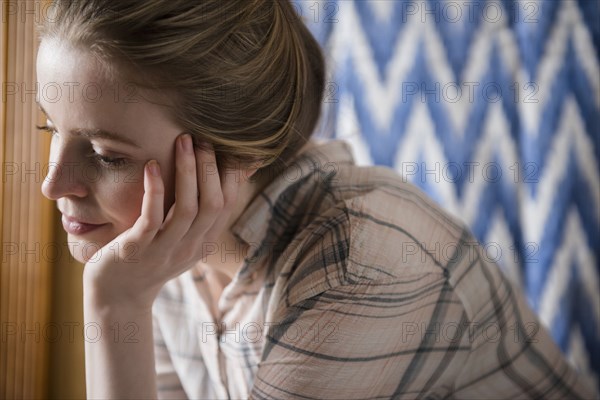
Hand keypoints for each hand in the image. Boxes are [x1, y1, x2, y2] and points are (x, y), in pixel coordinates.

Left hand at [83, 134, 238, 310]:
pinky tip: (152, 165)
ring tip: (183, 141)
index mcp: (203, 242)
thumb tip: (216, 179)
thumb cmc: (149, 257)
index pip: (228, 205)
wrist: (118, 295)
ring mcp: (165, 250)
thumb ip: (198, 214)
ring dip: (187, 171)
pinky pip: (151, 218)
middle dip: (210, 167)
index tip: (224, 146)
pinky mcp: (137, 250)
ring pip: (187, 209)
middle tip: (203, 137)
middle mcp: (190, 248)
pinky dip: (154, 190)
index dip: (230, 174)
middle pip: (212, 204)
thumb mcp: (182, 238)